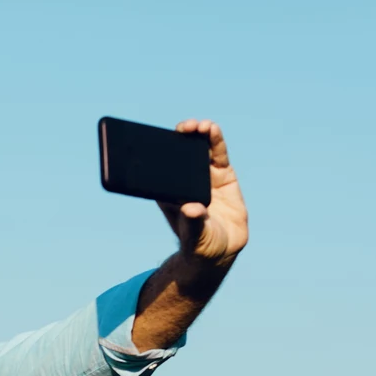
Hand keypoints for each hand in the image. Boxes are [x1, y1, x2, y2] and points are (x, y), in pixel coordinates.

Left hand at [158, 120, 248, 265]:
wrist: (222, 249)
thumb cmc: (201, 244)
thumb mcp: (196, 236)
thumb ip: (194, 223)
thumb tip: (191, 209)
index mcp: (169, 193)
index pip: (159, 169)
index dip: (157, 152)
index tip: (153, 140)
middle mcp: (184, 180)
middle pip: (179, 153)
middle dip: (180, 138)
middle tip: (181, 129)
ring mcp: (204, 175)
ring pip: (199, 148)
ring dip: (198, 134)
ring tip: (198, 126)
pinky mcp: (222, 174)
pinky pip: (218, 152)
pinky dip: (215, 140)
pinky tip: (211, 129)